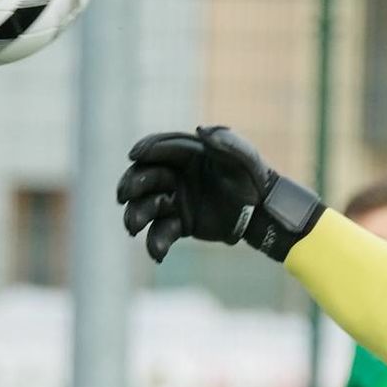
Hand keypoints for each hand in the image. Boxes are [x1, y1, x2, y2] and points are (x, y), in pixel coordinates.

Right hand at [116, 125, 322, 262]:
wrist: (263, 211)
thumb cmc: (254, 178)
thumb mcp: (245, 157)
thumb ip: (226, 141)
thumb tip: (201, 131)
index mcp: (187, 153)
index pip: (160, 148)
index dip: (146, 150)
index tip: (133, 156)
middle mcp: (176, 175)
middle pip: (145, 177)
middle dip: (132, 185)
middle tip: (123, 196)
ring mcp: (176, 199)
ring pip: (148, 206)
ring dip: (137, 215)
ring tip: (132, 227)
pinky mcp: (181, 223)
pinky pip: (163, 232)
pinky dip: (156, 243)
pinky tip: (157, 255)